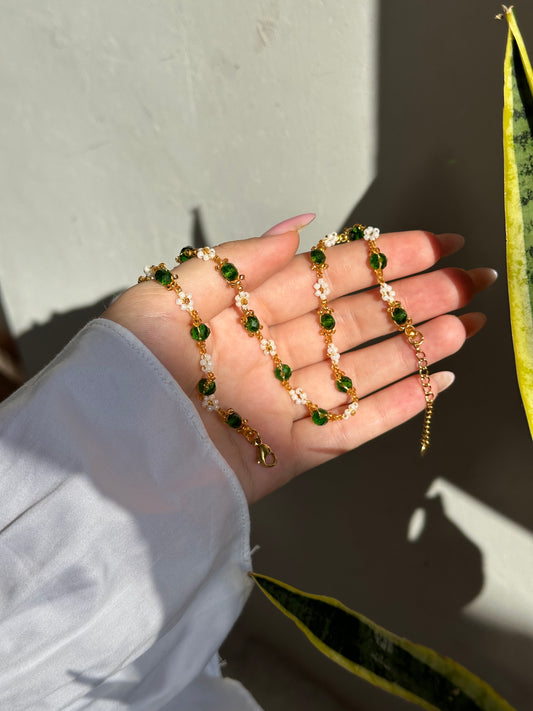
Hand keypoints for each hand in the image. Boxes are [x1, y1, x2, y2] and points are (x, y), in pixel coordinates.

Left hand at [103, 215, 495, 503]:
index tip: (432, 243)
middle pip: (356, 323)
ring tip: (465, 326)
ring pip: (364, 372)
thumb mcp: (167, 296)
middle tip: (469, 280)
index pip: (326, 277)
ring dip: (415, 350)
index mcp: (246, 313)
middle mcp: (273, 355)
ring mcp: (286, 405)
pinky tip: (435, 383)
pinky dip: (395, 409)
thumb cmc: (125, 369)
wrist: (105, 455)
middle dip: (414, 301)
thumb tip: (298, 226)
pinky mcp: (291, 454)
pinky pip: (353, 429)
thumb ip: (234, 260)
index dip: (380, 259)